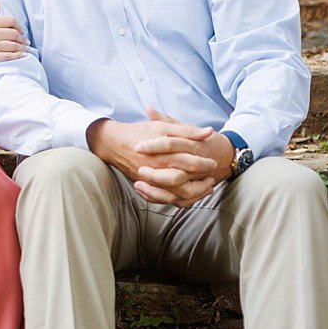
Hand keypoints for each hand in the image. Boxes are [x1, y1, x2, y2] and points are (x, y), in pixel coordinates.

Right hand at [0, 1, 26, 71]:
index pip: (10, 21)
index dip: (19, 25)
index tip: (21, 30)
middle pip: (14, 33)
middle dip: (22, 37)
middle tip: (25, 41)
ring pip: (13, 45)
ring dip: (22, 47)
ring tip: (25, 49)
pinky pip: (7, 56)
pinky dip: (17, 56)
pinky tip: (21, 56)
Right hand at [89, 108, 230, 206]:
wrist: (113, 143)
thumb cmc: (139, 132)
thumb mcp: (164, 127)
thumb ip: (187, 130)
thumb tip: (209, 132)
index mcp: (164, 155)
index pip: (190, 164)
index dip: (205, 164)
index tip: (213, 162)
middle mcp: (158, 171)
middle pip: (184, 186)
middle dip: (201, 185)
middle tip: (211, 179)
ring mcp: (150, 182)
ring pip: (175, 197)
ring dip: (192, 196)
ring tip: (204, 189)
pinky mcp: (145, 187)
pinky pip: (163, 200)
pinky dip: (177, 201)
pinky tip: (187, 196)